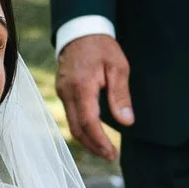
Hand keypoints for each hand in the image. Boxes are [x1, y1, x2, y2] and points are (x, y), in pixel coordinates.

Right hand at [56, 34, 133, 160]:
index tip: (112, 153)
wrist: (80, 31)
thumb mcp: (118, 68)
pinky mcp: (62, 91)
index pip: (89, 122)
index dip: (100, 141)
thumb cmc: (102, 48)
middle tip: (110, 156)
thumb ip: (120, 96)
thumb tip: (126, 122)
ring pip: (71, 124)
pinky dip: (82, 128)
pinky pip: (70, 115)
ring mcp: (62, 92)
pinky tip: (94, 133)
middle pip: (77, 129)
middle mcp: (67, 92)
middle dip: (93, 146)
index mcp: (82, 86)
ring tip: (104, 149)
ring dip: (87, 140)